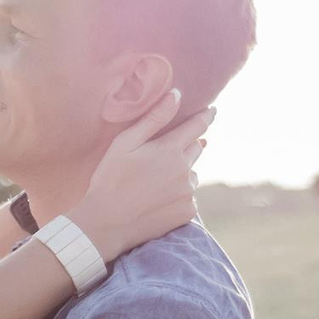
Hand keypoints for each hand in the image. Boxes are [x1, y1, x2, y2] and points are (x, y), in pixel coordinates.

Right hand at [68, 89, 213, 260]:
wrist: (105, 224)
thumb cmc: (109, 179)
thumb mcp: (124, 144)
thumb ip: (153, 118)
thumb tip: (176, 95)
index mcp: (170, 150)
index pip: (198, 126)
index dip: (206, 116)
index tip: (212, 110)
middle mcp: (185, 170)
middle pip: (195, 149)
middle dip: (186, 146)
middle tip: (163, 154)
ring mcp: (188, 193)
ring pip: (192, 174)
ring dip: (181, 172)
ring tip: (154, 182)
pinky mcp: (187, 212)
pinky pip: (188, 196)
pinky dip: (178, 194)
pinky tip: (158, 199)